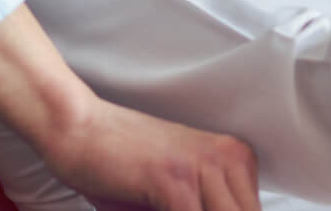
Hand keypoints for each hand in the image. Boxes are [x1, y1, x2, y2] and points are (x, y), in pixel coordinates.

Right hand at [0, 7, 259, 209]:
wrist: (78, 127)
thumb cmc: (119, 164)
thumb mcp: (176, 191)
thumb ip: (202, 205)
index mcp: (236, 158)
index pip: (252, 210)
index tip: (198, 209)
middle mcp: (229, 157)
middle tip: (168, 210)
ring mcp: (204, 167)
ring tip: (153, 210)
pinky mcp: (176, 181)